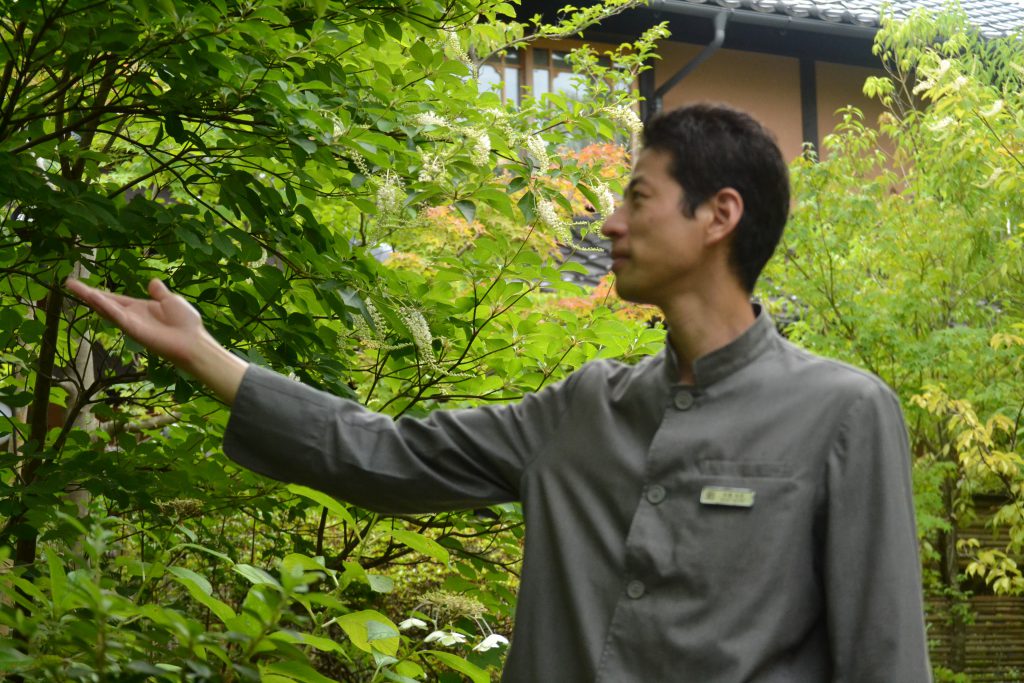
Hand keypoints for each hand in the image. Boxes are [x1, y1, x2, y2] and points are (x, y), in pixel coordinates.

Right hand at [66, 278, 247, 403]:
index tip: (82, 285)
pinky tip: (93, 296)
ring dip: (91, 298)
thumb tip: (153, 282)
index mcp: (139, 308)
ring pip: (106, 309)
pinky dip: (105, 306)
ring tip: (74, 287)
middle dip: (87, 294)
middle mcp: (132, 316)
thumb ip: (159, 292)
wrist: (193, 341)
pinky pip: (117, 316)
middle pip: (105, 303)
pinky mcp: (133, 330)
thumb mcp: (171, 300)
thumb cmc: (186, 322)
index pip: (114, 299)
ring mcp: (131, 324)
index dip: (99, 292)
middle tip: (69, 283)